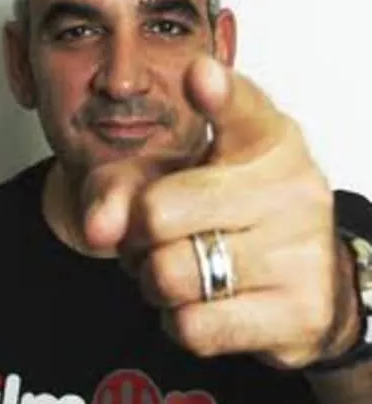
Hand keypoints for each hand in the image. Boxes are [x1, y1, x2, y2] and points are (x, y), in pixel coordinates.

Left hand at [82, 56, 359, 368]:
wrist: (299, 273)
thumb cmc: (226, 212)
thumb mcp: (168, 181)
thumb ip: (119, 188)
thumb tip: (99, 230)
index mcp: (265, 137)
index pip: (241, 106)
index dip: (218, 93)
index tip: (200, 76)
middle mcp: (291, 186)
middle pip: (158, 213)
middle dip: (137, 235)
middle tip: (156, 235)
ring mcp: (303, 249)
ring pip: (170, 275)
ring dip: (155, 282)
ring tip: (182, 267)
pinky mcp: (301, 310)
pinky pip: (194, 326)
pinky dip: (179, 319)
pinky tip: (205, 301)